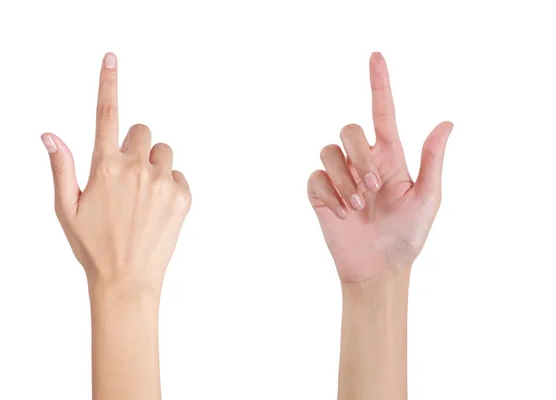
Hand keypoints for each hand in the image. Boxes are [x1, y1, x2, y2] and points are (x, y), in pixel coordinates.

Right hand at [41, 53, 190, 285]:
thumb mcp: (66, 208)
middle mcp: (136, 168)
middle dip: (135, 147)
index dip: (109, 83)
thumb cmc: (92, 246)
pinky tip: (158, 210)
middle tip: (126, 177)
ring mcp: (162, 182)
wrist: (127, 280)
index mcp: (105, 167)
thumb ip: (61, 167)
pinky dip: (171, 186)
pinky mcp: (183, 197)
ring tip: (143, 197)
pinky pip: (179, 176)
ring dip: (155, 165)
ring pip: (164, 152)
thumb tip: (50, 134)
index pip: (107, 115)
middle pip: (143, 131)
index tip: (112, 58)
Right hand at [307, 52, 451, 282]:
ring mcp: (339, 177)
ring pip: (327, 152)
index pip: (382, 112)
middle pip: (348, 131)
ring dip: (343, 180)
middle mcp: (362, 162)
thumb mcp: (427, 199)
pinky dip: (327, 195)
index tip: (376, 57)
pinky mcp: (320, 194)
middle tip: (371, 189)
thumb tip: (447, 122)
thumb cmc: (407, 235)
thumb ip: (432, 161)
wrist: (379, 268)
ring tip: (357, 207)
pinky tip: (340, 214)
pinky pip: (314, 178)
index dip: (379, 84)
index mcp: (389, 157)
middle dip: (357, 156)